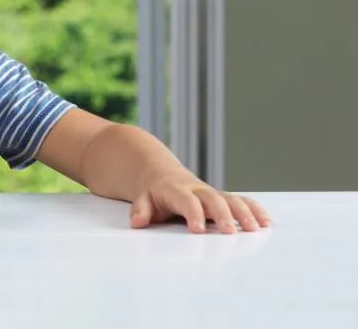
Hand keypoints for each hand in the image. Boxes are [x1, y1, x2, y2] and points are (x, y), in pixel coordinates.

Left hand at [129, 169, 271, 233]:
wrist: (160, 172)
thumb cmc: (153, 192)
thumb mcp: (142, 198)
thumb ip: (141, 209)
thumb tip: (138, 221)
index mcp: (176, 191)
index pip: (186, 201)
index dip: (192, 213)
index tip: (197, 230)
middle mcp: (197, 190)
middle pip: (213, 199)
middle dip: (223, 215)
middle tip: (230, 232)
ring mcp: (212, 193)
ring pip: (231, 199)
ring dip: (245, 213)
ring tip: (257, 229)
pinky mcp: (222, 198)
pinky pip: (241, 200)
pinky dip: (254, 209)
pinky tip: (266, 222)